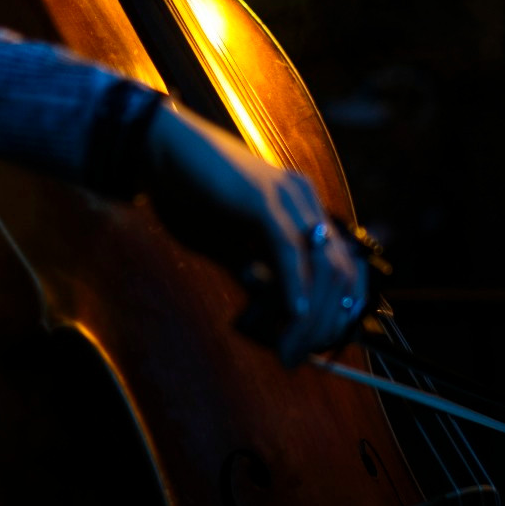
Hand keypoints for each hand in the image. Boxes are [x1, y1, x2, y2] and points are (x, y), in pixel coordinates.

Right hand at [140, 105, 367, 366]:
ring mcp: (288, 198)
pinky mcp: (263, 199)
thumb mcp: (231, 248)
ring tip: (287, 349)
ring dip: (310, 318)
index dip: (335, 315)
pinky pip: (289, 250)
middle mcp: (305, 202)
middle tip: (296, 357)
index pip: (345, 270)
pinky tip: (290, 314)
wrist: (159, 148)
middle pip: (342, 275)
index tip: (312, 348)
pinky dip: (293, 286)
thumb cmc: (190, 196)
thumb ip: (257, 277)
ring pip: (323, 268)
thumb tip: (274, 318)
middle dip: (324, 326)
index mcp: (303, 210)